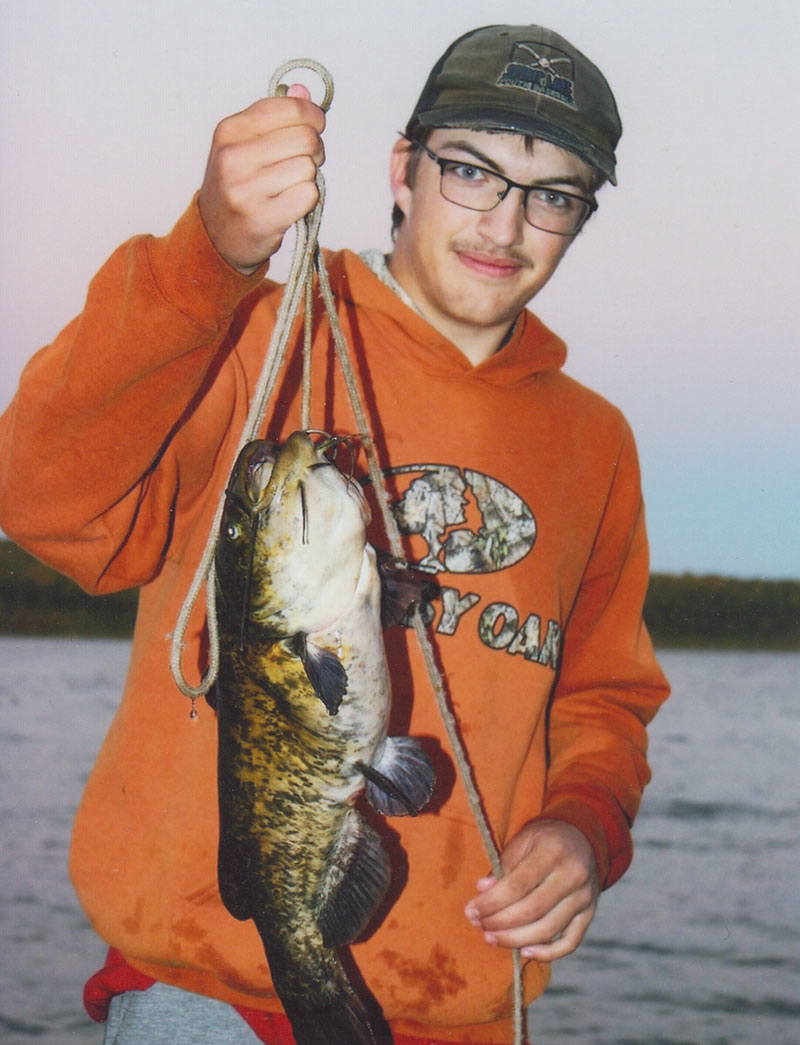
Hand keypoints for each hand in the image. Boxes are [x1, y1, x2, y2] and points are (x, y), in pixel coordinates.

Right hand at [198, 84, 325, 272]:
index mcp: (230, 130)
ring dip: (309, 178)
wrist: (216, 237)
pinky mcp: (262, 218)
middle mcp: (233, 157)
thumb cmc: (237, 185)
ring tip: (290, 186)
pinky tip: (290, 204)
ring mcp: (246, 190)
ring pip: (308, 169)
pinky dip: (307, 200)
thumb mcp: (244, 143)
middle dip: (314, 151)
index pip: (291, 109)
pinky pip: (308, 195)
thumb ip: (275, 116)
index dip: (313, 117)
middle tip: (302, 163)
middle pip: (306, 139)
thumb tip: (303, 91)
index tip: (314, 127)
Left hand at [464, 819, 599, 961]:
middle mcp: (573, 876)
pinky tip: (525, 951)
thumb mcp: (523, 838)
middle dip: (500, 922)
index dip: (491, 902)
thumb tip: (482, 890)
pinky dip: (548, 953)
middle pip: (532, 910)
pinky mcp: (589, 914)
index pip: (518, 885)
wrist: (584, 837)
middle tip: (478, 924)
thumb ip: (504, 864)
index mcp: (553, 852)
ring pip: (548, 929)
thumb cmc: (546, 837)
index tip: (471, 910)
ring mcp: (584, 898)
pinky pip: (570, 942)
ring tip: (492, 937)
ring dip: (516, 940)